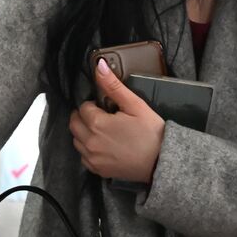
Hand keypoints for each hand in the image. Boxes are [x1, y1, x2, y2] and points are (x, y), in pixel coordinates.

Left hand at [69, 58, 164, 182]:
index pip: (83, 107)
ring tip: (102, 130)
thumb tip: (99, 66)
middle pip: (74, 124)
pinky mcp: (98, 170)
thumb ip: (113, 86)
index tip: (106, 107)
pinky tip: (103, 146)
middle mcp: (90, 142)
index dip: (94, 105)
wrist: (161, 162)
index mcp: (97, 123)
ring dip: (83, 132)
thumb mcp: (135, 105)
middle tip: (101, 116)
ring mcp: (93, 158)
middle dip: (84, 116)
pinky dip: (88, 150)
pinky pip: (83, 157)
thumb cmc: (151, 133)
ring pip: (76, 140)